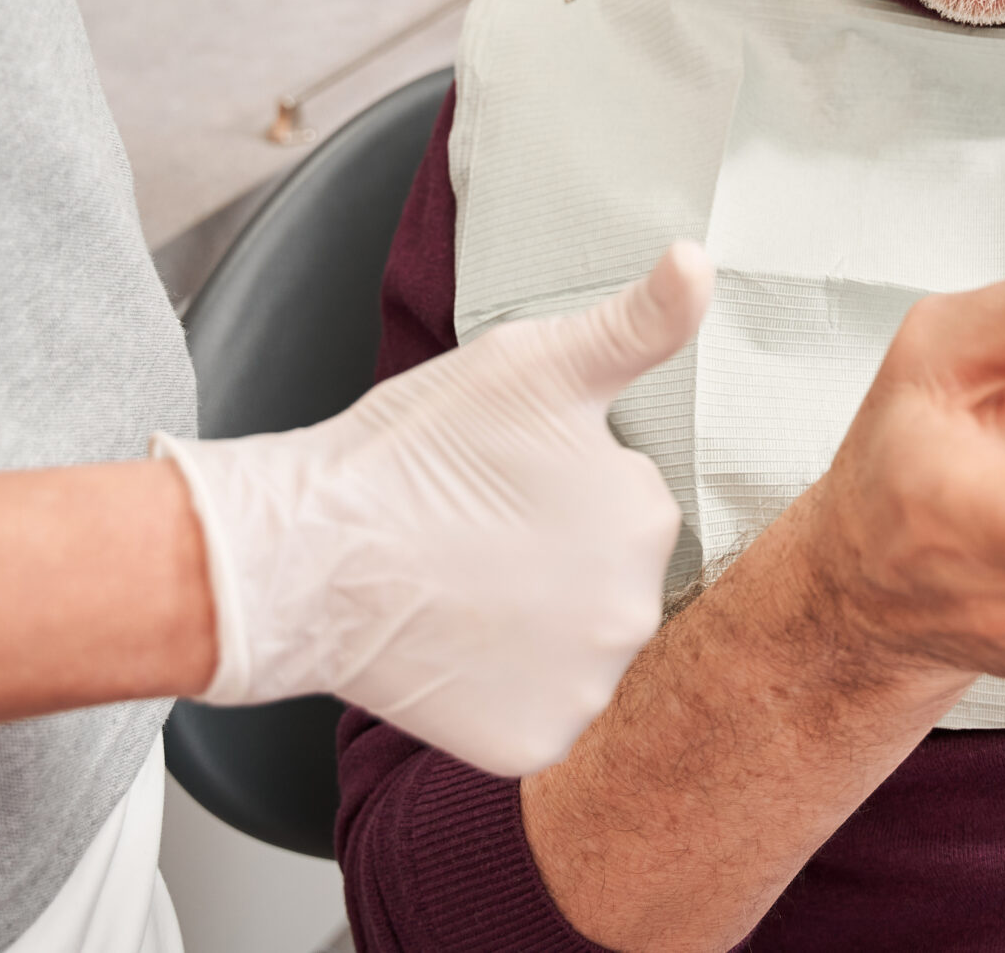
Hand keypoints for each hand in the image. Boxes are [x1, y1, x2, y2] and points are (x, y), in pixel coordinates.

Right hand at [157, 244, 706, 775]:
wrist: (306, 554)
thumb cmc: (413, 450)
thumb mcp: (532, 361)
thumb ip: (636, 323)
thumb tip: (698, 260)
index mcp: (647, 515)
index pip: (627, 502)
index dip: (562, 488)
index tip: (503, 481)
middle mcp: (639, 612)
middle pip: (611, 579)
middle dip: (559, 558)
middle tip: (478, 536)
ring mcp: (587, 688)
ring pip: (579, 649)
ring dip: (540, 626)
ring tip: (463, 587)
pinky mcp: (534, 744)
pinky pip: (540, 714)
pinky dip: (506, 691)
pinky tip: (458, 648)